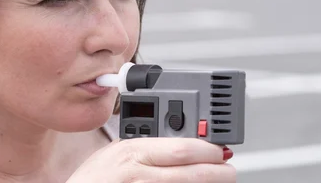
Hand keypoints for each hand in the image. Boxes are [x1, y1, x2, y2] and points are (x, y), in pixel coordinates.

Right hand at [67, 137, 234, 182]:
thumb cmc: (91, 180)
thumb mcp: (113, 152)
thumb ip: (140, 146)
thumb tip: (170, 142)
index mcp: (131, 151)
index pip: (179, 148)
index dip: (205, 148)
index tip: (218, 148)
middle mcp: (138, 173)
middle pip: (190, 171)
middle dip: (217, 170)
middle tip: (229, 168)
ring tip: (220, 178)